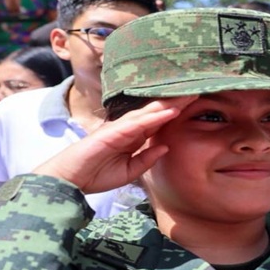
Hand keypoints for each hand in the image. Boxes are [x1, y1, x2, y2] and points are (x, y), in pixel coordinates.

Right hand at [33, 96, 196, 194]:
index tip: (194, 103)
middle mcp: (127, 128)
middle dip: (176, 101)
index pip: (158, 120)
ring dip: (170, 103)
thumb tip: (166, 147)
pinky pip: (138, 123)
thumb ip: (147, 159)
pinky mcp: (113, 133)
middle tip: (198, 89)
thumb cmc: (96, 174)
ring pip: (150, 112)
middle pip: (156, 111)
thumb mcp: (130, 171)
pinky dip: (155, 117)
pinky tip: (170, 111)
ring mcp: (120, 128)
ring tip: (190, 94)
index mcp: (132, 136)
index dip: (175, 111)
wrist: (71, 180)